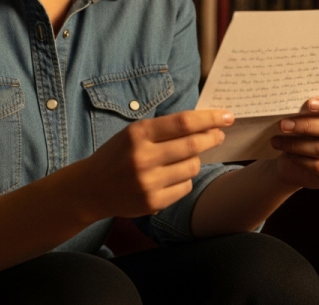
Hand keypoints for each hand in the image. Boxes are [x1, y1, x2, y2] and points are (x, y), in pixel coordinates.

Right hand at [82, 109, 233, 218]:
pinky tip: (174, 175)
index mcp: (139, 133)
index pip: (184, 122)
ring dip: (196, 160)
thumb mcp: (135, 132)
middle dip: (212, 137)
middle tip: (219, 134)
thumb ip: (165, 128)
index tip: (226, 116)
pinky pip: (185, 187)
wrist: (92, 187)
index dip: (209, 118)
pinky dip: (185, 179)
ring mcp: (148, 182)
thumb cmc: (119, 154)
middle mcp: (143, 157)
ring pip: (192, 167)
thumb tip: (205, 122)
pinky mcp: (152, 203)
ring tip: (187, 157)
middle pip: (193, 144)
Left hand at [270, 97, 318, 189]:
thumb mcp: (307, 118)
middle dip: (306, 125)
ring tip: (278, 141)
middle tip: (283, 125)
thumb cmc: (304, 133)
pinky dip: (300, 159)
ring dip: (296, 144)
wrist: (297, 162)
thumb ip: (307, 110)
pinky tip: (288, 155)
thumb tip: (293, 103)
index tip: (309, 104)